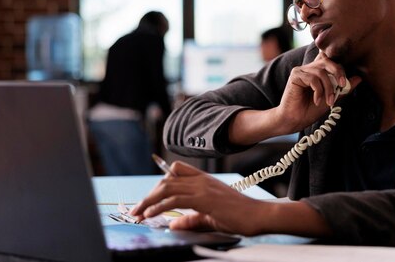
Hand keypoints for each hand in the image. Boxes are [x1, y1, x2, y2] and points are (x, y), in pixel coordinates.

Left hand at [130, 161, 267, 235]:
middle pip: (167, 179)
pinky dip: (159, 206)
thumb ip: (191, 219)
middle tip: (138, 209)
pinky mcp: (204, 199)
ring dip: (149, 201)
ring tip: (138, 212)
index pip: (176, 170)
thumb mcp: (209, 217)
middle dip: (149, 195)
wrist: (256, 215)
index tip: (150, 197)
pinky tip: (151, 214)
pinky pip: (175, 200)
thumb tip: (173, 224)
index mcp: (204, 180)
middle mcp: (201, 180)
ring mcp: (203, 187)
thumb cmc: (238, 215)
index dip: (161, 181)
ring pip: (167, 188)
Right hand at [275, 52, 360, 133]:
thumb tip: (359, 78)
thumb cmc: (310, 110)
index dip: (339, 66)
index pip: (330, 59)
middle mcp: (309, 68)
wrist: (294, 121)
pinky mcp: (295, 75)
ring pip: (321, 71)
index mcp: (317, 71)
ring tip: (329, 102)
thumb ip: (343, 89)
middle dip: (338, 71)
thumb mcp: (332, 99)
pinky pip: (313, 78)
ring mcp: (301, 70)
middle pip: (327, 60)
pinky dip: (318, 91)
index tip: (345, 81)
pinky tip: (317, 101)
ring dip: (329, 88)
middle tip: (343, 85)